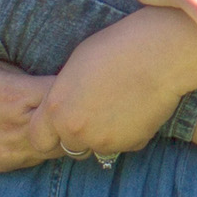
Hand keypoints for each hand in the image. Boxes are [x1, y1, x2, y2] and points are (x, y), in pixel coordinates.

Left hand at [40, 13, 196, 159]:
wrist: (158, 54)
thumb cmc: (116, 48)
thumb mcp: (74, 67)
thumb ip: (64, 95)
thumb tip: (66, 107)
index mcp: (57, 109)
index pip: (38, 140)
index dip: (49, 134)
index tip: (60, 125)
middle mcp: (76, 131)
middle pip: (70, 148)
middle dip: (80, 136)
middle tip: (96, 112)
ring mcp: (105, 141)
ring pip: (98, 149)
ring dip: (104, 136)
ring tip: (119, 106)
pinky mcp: (132, 145)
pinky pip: (125, 145)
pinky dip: (129, 133)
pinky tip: (137, 108)